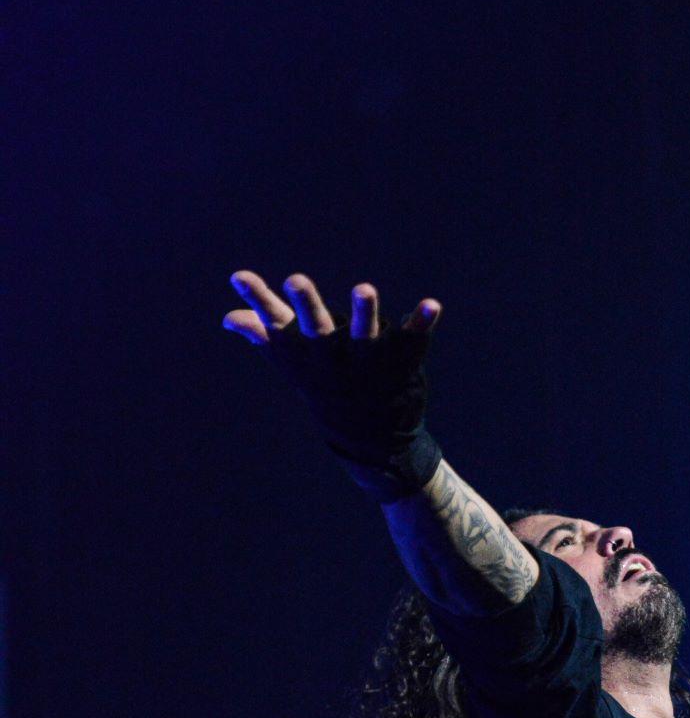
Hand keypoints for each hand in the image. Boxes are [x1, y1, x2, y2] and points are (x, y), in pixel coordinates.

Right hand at [223, 270, 443, 496]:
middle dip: (305, 304)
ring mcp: (368, 358)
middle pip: (316, 327)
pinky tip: (431, 304)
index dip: (258, 299)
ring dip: (364, 312)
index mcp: (306, 352)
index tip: (239, 276)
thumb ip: (266, 335)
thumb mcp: (295, 364)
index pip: (276, 322)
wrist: (372, 441)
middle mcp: (334, 355)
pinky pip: (413, 338)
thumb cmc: (326, 390)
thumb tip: (229, 317)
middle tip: (294, 279)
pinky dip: (422, 322)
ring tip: (363, 288)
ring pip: (365, 332)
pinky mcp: (402, 359)